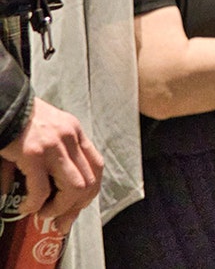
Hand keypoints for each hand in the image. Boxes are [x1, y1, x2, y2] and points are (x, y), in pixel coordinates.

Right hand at [0, 98, 102, 229]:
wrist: (2, 102)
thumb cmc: (18, 118)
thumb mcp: (43, 133)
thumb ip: (49, 158)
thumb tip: (40, 194)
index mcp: (75, 132)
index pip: (97, 167)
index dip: (89, 192)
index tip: (75, 208)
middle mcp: (70, 138)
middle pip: (90, 181)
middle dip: (76, 207)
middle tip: (60, 221)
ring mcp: (54, 146)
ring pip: (74, 188)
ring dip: (59, 208)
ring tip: (43, 214)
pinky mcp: (33, 154)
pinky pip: (41, 190)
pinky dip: (35, 205)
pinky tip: (26, 207)